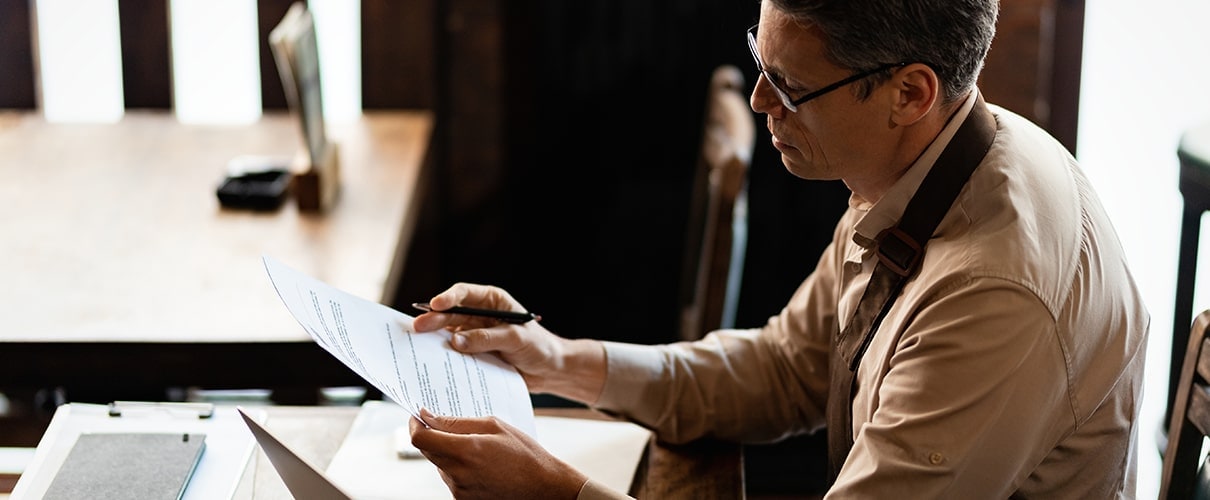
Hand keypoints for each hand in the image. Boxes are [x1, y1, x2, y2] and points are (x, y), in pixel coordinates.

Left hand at [410, 409, 587, 499]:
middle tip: (450, 425)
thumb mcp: (494, 426)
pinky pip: (451, 477)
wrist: (544, 488)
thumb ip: (457, 422)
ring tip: (479, 448)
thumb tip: (428, 417)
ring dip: (448, 452)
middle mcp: (458, 474)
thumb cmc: (525, 454)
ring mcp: (459, 490)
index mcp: (465, 451)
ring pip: (439, 464)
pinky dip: (459, 467)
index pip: (420, 438)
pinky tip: (482, 464)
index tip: (418, 415)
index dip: (414, 424)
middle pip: (427, 451)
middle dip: (433, 435)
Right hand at [412, 283, 605, 400]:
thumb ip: (487, 338)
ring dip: (433, 339)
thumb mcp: (516, 339)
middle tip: (418, 327)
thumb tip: (456, 341)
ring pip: (448, 334)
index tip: (436, 305)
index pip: (465, 294)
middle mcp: (479, 316)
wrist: (549, 371)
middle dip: (434, 319)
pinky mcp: (473, 355)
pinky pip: (454, 354)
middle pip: (451, 314)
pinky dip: (442, 357)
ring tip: (416, 345)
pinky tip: (429, 361)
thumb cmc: (539, 347)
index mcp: (492, 302)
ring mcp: (474, 335)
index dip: (449, 298)